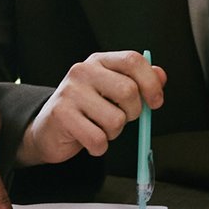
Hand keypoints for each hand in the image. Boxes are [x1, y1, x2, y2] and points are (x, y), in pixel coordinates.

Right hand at [18, 48, 164, 170]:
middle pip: (128, 91)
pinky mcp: (61, 114)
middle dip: (133, 113)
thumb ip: (138, 83)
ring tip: (100, 128)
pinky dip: (99, 147)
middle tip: (122, 119)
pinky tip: (89, 141)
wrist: (48, 130)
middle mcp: (83, 71)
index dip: (151, 83)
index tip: (156, 102)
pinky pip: (97, 139)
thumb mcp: (112, 92)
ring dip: (113, 133)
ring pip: (115, 120)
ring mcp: (70, 92)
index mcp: (99, 62)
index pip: (132, 61)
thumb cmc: (85, 111)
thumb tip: (161, 75)